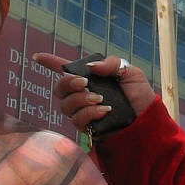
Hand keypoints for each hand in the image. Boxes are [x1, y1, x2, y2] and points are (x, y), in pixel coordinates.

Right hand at [33, 53, 154, 135]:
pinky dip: (89, 113)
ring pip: (66, 106)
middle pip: (59, 89)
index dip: (50, 62)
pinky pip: (77, 120)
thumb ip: (111, 64)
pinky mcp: (88, 127)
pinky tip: (103, 111)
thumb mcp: (130, 73)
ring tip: (99, 99)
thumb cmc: (139, 96)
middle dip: (67, 83)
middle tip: (83, 82)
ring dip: (80, 100)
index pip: (66, 69)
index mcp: (91, 79)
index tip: (37, 56)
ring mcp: (84, 111)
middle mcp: (83, 95)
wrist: (148, 120)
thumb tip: (90, 67)